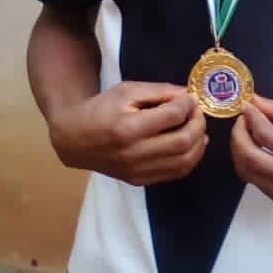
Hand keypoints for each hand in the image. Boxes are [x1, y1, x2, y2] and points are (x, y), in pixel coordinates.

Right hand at [48, 82, 207, 185]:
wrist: (74, 139)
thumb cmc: (100, 109)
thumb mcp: (126, 91)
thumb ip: (158, 92)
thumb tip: (187, 95)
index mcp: (129, 127)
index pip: (173, 116)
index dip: (188, 105)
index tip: (190, 98)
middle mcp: (135, 153)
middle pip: (183, 142)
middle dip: (198, 124)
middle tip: (197, 112)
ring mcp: (138, 171)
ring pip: (184, 162)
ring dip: (198, 144)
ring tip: (198, 128)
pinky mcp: (139, 180)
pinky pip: (175, 174)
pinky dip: (189, 159)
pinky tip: (190, 145)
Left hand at [231, 95, 272, 210]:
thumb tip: (252, 102)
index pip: (265, 136)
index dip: (251, 118)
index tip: (247, 106)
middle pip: (249, 158)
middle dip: (238, 135)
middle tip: (243, 120)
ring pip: (248, 174)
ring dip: (241, 151)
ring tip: (248, 134)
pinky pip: (258, 184)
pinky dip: (252, 166)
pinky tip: (260, 152)